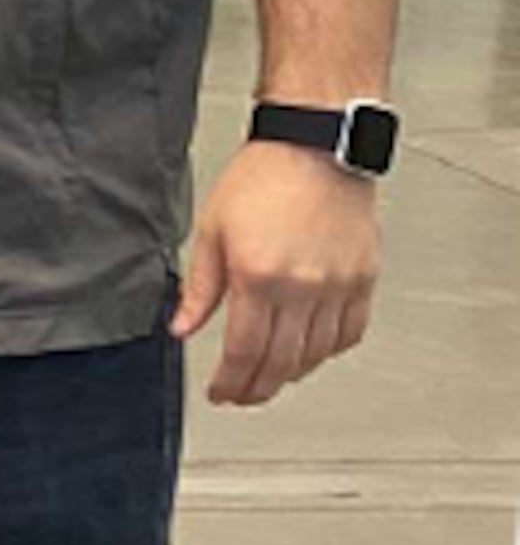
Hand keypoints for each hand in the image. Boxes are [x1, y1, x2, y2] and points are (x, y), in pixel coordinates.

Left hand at [172, 141, 380, 405]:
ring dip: (292, 374)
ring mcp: (337, 286)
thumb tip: (181, 327)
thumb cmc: (262, 179)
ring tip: (271, 377)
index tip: (220, 393)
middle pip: (282, 362)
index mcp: (258, 277)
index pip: (244, 351)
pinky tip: (311, 352)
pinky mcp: (363, 280)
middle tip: (242, 396)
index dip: (231, 381)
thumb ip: (200, 288)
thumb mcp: (212, 231)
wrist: (315, 149)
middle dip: (258, 388)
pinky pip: (350, 333)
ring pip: (317, 354)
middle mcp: (302, 288)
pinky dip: (329, 351)